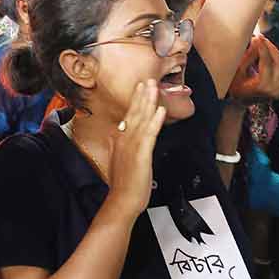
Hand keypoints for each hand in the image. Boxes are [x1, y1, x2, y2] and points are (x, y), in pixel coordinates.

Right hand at [106, 80, 165, 217]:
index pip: (129, 114)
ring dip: (148, 101)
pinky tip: (160, 110)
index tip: (141, 87)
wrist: (122, 199)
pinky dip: (155, 121)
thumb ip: (119, 145)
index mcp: (120, 138)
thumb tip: (119, 134)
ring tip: (154, 87)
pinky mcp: (141, 153)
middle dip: (142, 95)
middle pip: (134, 112)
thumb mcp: (118, 159)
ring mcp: (132, 145)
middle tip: (148, 79)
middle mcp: (124, 138)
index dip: (136, 99)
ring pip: (142, 119)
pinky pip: (149, 134)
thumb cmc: (122, 183)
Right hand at [228, 36, 278, 102]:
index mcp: (263, 86)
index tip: (257, 38)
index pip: (266, 62)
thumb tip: (256, 42)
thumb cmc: (236, 88)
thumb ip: (247, 58)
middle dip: (271, 48)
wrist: (241, 102)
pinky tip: (276, 57)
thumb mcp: (237, 73)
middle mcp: (275, 89)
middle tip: (263, 39)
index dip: (262, 48)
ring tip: (269, 47)